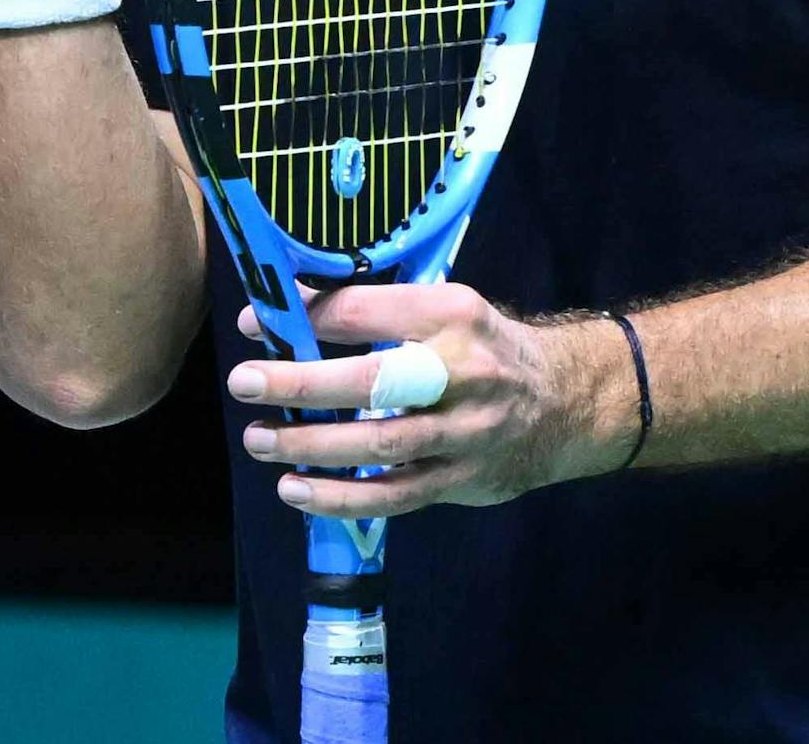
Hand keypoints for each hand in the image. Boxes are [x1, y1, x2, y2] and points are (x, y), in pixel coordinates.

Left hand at [224, 283, 626, 518]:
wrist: (565, 401)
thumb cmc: (479, 348)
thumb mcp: (439, 310)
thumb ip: (369, 311)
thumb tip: (280, 310)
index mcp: (450, 314)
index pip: (366, 311)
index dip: (305, 318)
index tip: (254, 326)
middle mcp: (463, 372)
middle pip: (374, 381)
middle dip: (302, 384)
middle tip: (244, 382)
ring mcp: (466, 432)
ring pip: (381, 445)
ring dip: (312, 447)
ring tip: (259, 440)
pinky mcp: (463, 480)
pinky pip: (395, 495)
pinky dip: (341, 498)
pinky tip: (296, 491)